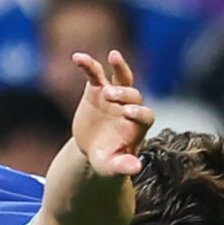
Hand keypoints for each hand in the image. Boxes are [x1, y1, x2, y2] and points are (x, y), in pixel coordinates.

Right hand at [70, 50, 153, 177]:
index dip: (138, 112)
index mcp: (138, 125)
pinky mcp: (97, 89)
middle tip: (110, 96)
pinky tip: (77, 57)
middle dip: (123, 93)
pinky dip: (88, 64)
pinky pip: (95, 73)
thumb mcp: (111, 166)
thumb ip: (123, 166)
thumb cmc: (108, 159)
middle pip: (133, 94)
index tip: (126, 113)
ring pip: (121, 77)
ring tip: (113, 56)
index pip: (145, 114)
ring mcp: (114, 95)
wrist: (94, 148)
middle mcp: (130, 106)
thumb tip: (135, 168)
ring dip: (119, 66)